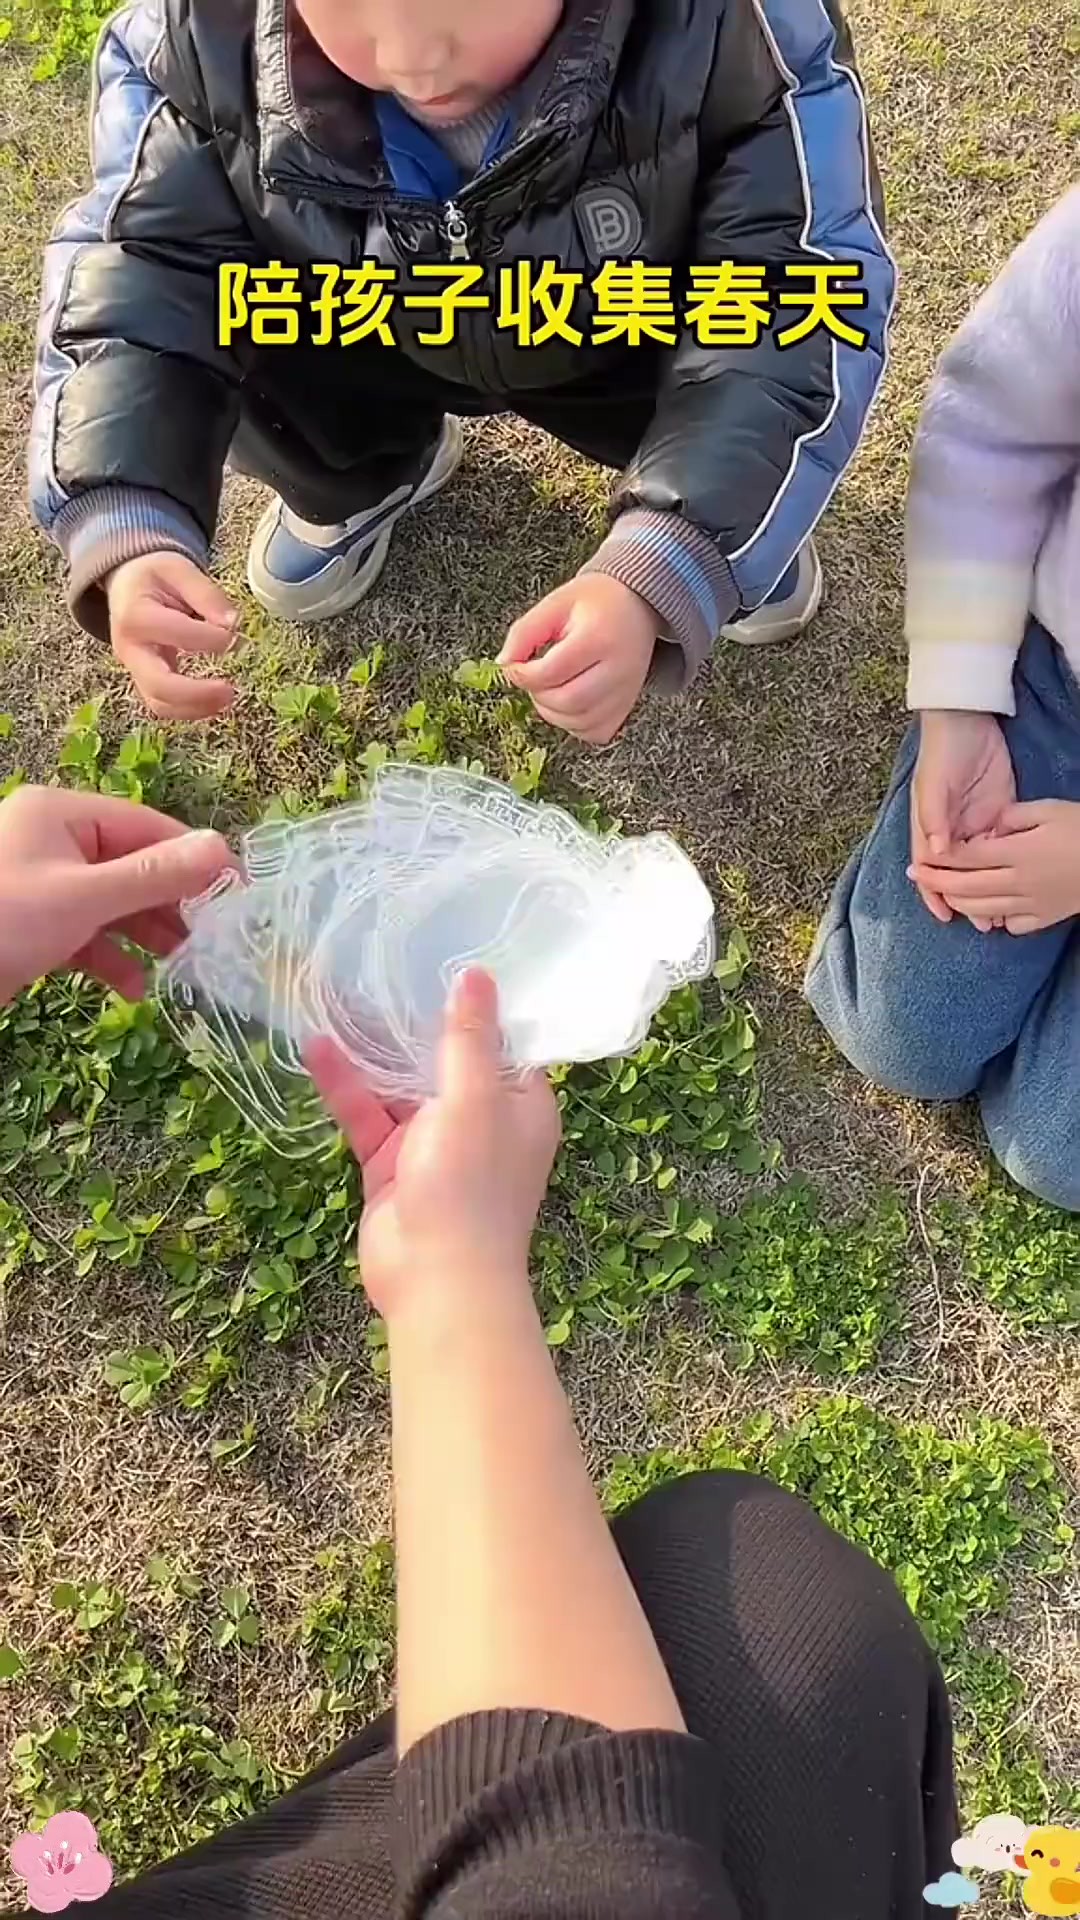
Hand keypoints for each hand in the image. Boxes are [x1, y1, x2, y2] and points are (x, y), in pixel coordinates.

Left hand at [0, 786, 234, 1002]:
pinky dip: (110, 957)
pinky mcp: (30, 925)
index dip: (193, 857)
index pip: (145, 826)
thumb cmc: (0, 921)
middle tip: (214, 938)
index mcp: (61, 814)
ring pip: (110, 904)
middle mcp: (51, 842)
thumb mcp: (83, 899)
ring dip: (144, 935)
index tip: (237, 890)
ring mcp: (40, 884)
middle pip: (131, 866)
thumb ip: (153, 875)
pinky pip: (84, 933)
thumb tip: (220, 847)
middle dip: (169, 903)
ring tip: (181, 966)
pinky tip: (132, 987)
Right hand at [108, 552, 239, 719]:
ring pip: (159, 703)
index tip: (236, 637)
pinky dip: (190, 710)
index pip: (175, 633)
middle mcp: (129, 648)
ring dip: (196, 709)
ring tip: (228, 700)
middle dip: (197, 693)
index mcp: (136, 614)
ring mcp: (134, 669)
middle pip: (158, 684)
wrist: (126, 585)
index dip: (210, 639)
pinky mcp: (144, 681)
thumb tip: (233, 623)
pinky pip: (164, 705)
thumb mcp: (178, 569)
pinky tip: (216, 703)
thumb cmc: (154, 577)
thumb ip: (206, 594)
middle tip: (230, 690)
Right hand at [308, 970, 560, 1320]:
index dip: (477, 1004)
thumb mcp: (474, 1099)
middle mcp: (480, 1118)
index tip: (447, 955)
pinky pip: (368, 1115)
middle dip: (412, 1019)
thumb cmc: (471, 1185)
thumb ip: (469, 1038)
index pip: (504, 1042)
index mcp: (520, 1104)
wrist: (437, 1282)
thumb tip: (477, 976)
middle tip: (379, 961)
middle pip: (444, 1058)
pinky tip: (317, 1048)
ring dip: (372, 1049)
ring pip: (400, 1084)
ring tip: (336, 994)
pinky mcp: (391, 1165)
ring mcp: (433, 1143)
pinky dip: (346, 1086)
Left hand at [498, 575, 655, 744]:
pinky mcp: (628, 707)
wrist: (636, 607)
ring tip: (550, 686)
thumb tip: (503, 664)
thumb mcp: (555, 604)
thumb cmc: (596, 603)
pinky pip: (595, 732)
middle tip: (534, 677)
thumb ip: (524, 632)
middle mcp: (619, 669)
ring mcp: (627, 692)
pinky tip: (569, 702)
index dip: (523, 675)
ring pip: (580, 722)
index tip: (514, 666)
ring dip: (553, 712)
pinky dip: (574, 724)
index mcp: (599, 637)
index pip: (552, 672)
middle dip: (538, 695)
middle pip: (567, 701)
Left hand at [908, 799, 1079, 935]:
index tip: (921, 856)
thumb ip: (1013, 817)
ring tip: (944, 895)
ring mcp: (1032, 904)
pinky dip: (996, 919)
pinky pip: (1014, 924)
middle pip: (967, 887)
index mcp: (1018, 852)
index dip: (940, 858)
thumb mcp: (1049, 809)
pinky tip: (989, 911)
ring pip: (984, 908)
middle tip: (916, 877)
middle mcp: (1019, 882)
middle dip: (937, 883)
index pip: (967, 857)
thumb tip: (987, 827)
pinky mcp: (1047, 917)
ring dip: (959, 902)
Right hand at [911, 710, 1015, 929]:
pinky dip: (1003, 865)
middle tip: (982, 923)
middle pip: (957, 873)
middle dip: (966, 898)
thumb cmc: (942, 753)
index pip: (931, 868)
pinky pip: (1001, 844)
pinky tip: (1013, 881)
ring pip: (979, 864)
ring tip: (999, 913)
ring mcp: (975, 822)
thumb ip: (934, 819)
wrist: (967, 720)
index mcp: (930, 826)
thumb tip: (938, 854)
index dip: (935, 892)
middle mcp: (950, 830)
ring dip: (986, 887)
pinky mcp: (998, 813)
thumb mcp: (933, 786)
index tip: (946, 915)